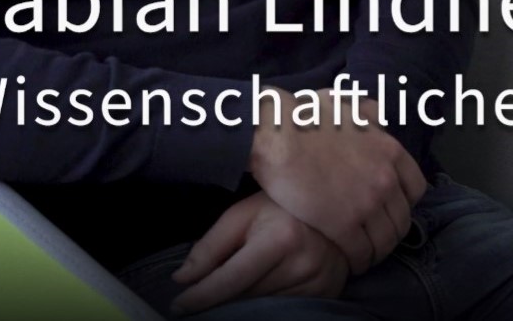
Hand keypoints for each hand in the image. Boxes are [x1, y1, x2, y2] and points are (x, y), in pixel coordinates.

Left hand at [168, 192, 348, 314]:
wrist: (334, 205)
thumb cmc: (282, 206)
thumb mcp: (243, 214)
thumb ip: (211, 246)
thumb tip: (181, 279)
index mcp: (281, 238)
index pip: (230, 280)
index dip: (200, 296)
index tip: (178, 306)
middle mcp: (303, 262)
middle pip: (245, 296)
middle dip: (221, 297)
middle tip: (202, 294)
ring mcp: (320, 280)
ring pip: (265, 305)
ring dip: (245, 300)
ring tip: (236, 287)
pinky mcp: (329, 291)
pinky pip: (287, 306)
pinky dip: (269, 301)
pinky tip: (263, 288)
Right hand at [247, 85, 426, 272]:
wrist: (277, 134)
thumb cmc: (304, 116)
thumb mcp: (348, 104)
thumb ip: (367, 111)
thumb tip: (375, 113)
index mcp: (390, 151)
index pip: (416, 189)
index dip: (405, 203)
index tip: (391, 209)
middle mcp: (385, 179)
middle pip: (402, 218)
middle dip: (392, 231)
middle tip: (378, 239)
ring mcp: (366, 203)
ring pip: (385, 240)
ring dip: (377, 251)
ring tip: (366, 256)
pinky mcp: (343, 224)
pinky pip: (361, 251)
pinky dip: (359, 261)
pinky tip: (351, 262)